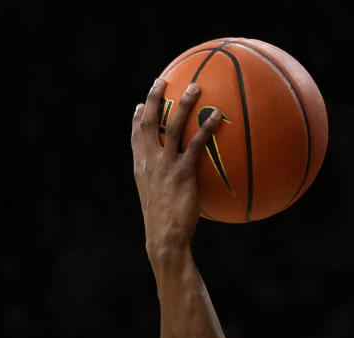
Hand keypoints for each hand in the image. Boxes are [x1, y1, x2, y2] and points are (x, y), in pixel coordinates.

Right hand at [131, 77, 224, 254]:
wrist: (164, 238)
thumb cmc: (164, 228)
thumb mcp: (158, 204)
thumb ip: (164, 188)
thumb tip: (178, 189)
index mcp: (141, 169)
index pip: (136, 138)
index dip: (137, 119)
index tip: (141, 105)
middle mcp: (150, 162)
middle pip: (149, 122)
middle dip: (155, 99)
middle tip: (162, 81)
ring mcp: (165, 166)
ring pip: (172, 126)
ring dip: (184, 104)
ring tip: (196, 87)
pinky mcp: (182, 173)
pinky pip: (196, 145)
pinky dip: (206, 128)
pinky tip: (218, 117)